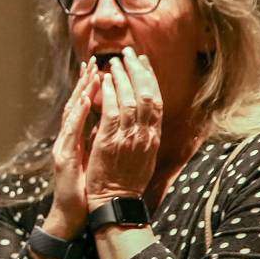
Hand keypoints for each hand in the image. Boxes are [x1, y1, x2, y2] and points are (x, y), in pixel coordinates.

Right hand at [47, 58, 100, 238]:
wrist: (72, 213)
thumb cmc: (86, 187)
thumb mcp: (93, 158)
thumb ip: (96, 138)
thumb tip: (108, 120)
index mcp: (77, 138)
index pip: (85, 107)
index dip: (93, 87)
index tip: (102, 67)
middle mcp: (68, 139)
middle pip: (76, 104)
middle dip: (86, 81)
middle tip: (94, 61)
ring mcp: (64, 147)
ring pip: (71, 113)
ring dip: (80, 91)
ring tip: (90, 73)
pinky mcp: (64, 158)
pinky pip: (71, 132)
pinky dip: (77, 114)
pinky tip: (83, 100)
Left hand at [85, 46, 161, 209]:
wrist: (117, 204)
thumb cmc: (126, 181)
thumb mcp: (142, 154)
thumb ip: (141, 133)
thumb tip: (138, 113)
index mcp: (153, 137)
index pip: (156, 100)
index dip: (149, 78)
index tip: (143, 61)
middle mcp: (145, 135)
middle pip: (147, 95)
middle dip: (137, 71)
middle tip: (128, 53)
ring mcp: (129, 139)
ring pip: (130, 101)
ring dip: (121, 79)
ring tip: (113, 63)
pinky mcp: (110, 143)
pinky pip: (111, 114)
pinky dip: (108, 96)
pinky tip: (103, 82)